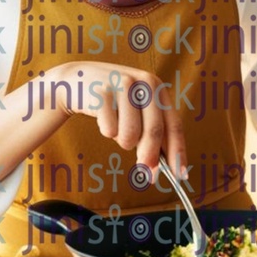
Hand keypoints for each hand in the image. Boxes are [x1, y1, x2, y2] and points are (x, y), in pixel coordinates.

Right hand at [50, 61, 187, 178]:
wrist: (75, 81)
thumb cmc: (111, 102)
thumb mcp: (136, 109)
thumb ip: (150, 134)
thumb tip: (156, 170)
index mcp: (157, 88)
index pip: (174, 124)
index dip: (177, 151)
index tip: (180, 175)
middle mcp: (144, 83)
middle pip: (154, 131)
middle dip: (150, 157)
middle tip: (145, 172)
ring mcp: (123, 85)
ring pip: (130, 134)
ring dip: (123, 141)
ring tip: (116, 128)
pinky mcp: (102, 92)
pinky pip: (109, 130)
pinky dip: (106, 131)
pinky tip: (101, 117)